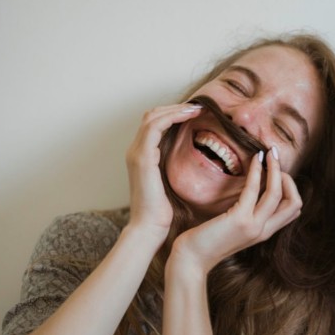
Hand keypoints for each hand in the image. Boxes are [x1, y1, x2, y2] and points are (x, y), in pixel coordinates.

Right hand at [125, 103, 202, 239]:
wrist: (149, 227)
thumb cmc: (162, 211)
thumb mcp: (170, 183)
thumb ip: (175, 167)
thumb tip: (194, 159)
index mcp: (142, 156)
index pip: (154, 124)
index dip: (173, 114)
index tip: (195, 113)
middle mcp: (136, 151)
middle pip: (151, 115)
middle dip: (175, 107)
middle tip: (198, 107)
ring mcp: (137, 153)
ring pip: (152, 117)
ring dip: (176, 109)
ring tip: (196, 109)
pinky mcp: (142, 158)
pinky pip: (155, 127)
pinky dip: (172, 117)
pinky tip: (189, 117)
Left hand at [166, 146, 301, 278]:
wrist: (192, 258)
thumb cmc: (207, 240)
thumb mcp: (235, 227)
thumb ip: (248, 213)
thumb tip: (252, 191)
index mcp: (265, 231)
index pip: (294, 209)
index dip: (290, 188)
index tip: (276, 173)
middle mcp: (264, 230)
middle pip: (295, 202)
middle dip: (289, 177)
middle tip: (274, 161)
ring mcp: (254, 226)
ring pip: (279, 193)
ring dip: (276, 168)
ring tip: (269, 153)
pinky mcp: (239, 219)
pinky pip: (254, 189)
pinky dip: (257, 170)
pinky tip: (255, 159)